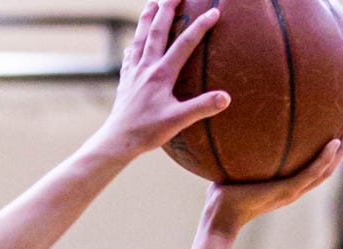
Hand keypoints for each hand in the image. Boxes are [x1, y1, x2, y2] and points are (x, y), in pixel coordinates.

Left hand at [99, 0, 229, 156]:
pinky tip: (133, 44)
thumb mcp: (178, 121)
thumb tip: (226, 97)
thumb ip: (202, 107)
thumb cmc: (147, 132)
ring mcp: (133, 73)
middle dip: (167, 10)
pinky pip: (130, 58)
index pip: (184, 44)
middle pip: (157, 32)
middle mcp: (145, 68)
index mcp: (161, 74)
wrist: (116, 140)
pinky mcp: (125, 82)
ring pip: (140, 39)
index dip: (200, 26)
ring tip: (151, 3)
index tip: (215, 11)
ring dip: (147, 19)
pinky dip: (134, 46)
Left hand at [205, 129, 342, 237]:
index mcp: (284, 188)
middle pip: (326, 170)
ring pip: (325, 171)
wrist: (219, 216)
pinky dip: (324, 158)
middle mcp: (292, 190)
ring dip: (340, 152)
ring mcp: (291, 191)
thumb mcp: (235, 173)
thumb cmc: (221, 198)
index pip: (312, 171)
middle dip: (340, 151)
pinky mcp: (286, 190)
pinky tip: (333, 143)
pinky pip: (311, 172)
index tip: (333, 136)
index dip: (325, 156)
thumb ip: (239, 158)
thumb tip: (231, 138)